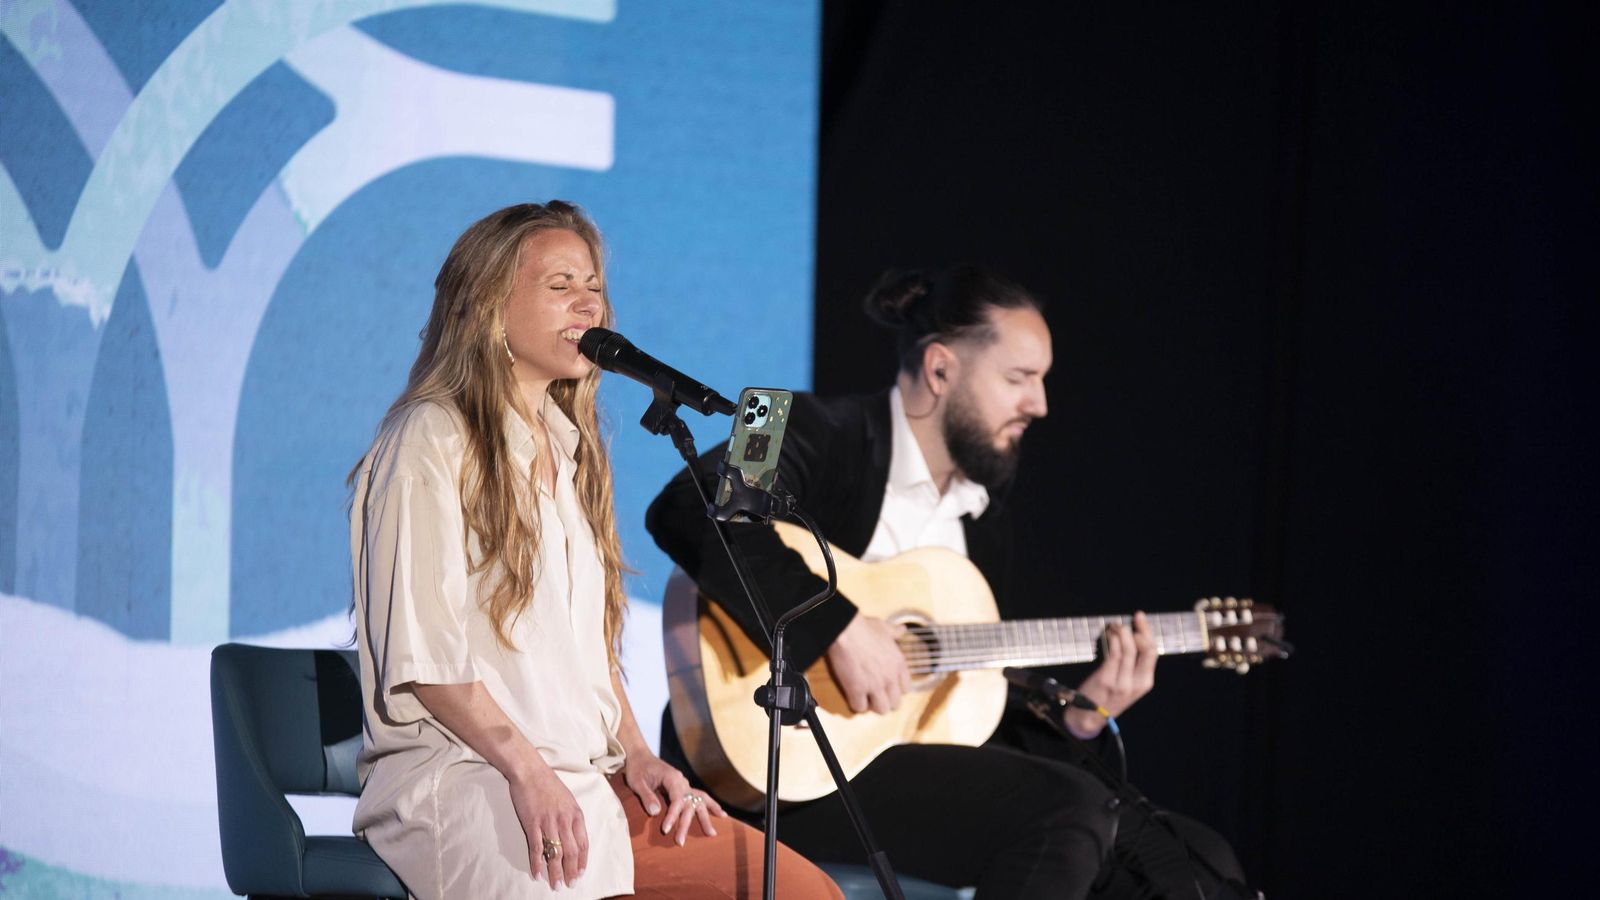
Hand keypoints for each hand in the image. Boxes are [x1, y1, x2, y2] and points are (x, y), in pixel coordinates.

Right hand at [508, 765, 588, 888]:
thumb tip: (573, 836)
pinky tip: (538, 874)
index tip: (581, 873)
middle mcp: (564, 820)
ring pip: (555, 853)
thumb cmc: (548, 784)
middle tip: (570, 885)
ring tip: (556, 885)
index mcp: (575, 814)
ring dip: (556, 872)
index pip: (583, 843)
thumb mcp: (567, 799)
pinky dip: (537, 863)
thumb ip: (571, 817)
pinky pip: (536, 848)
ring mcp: (548, 822)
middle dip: (571, 872)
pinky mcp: (532, 823)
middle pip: (571, 852)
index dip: (583, 861)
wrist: (529, 770)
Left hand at [621, 753, 726, 845]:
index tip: (666, 829)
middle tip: (680, 842)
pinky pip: (700, 797)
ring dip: (705, 818)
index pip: (677, 799)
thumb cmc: (637, 768)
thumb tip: (655, 813)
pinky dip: (710, 806)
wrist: (640, 756)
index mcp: (672, 777)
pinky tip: (721, 814)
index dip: (673, 815)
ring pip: (699, 802)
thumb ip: (647, 796)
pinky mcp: (684, 788)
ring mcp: (685, 784)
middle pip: (688, 805)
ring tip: (712, 833)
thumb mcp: (637, 782)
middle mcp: (682, 781)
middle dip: (685, 824)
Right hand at [825, 614, 911, 713]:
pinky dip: (855, 704)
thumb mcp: (884, 627)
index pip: (906, 689)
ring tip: (864, 698)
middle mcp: (890, 677)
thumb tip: (902, 629)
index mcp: (899, 664)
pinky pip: (860, 708)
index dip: (895, 690)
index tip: (887, 687)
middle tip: (875, 695)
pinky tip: (852, 697)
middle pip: (895, 704)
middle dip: (885, 701)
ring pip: (881, 710)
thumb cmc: (863, 627)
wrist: (845, 629)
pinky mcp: (857, 689)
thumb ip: (895, 632)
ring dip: (872, 706)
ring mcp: (874, 685)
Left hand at [1065, 611, 1157, 738]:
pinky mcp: (1107, 679)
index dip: (1148, 633)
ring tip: (1116, 625)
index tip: (1141, 620)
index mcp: (1145, 683)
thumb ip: (1133, 667)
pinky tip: (1109, 634)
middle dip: (1142, 629)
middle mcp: (1137, 683)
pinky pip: (1113, 654)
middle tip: (1135, 616)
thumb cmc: (1107, 697)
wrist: (1089, 717)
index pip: (1152, 653)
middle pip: (1145, 649)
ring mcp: (1122, 682)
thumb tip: (1132, 638)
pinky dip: (1112, 640)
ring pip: (1128, 649)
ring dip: (1122, 632)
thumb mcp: (1128, 686)